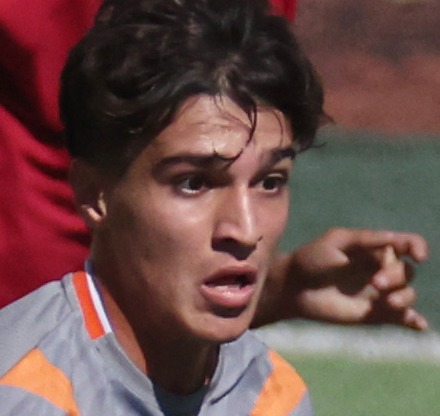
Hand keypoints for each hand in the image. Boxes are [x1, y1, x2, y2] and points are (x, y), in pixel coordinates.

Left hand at [253, 228, 428, 329]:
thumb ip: (366, 240)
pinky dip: (413, 321)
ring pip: (407, 294)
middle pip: (406, 271)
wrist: (294, 288)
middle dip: (396, 276)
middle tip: (375, 283)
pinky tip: (418, 325)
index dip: (417, 247)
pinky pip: (399, 318)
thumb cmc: (312, 259)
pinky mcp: (373, 313)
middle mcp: (379, 269)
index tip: (417, 255)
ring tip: (386, 301)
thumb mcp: (336, 242)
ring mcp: (378, 293)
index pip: (405, 244)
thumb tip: (396, 239)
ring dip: (404, 297)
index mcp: (373, 249)